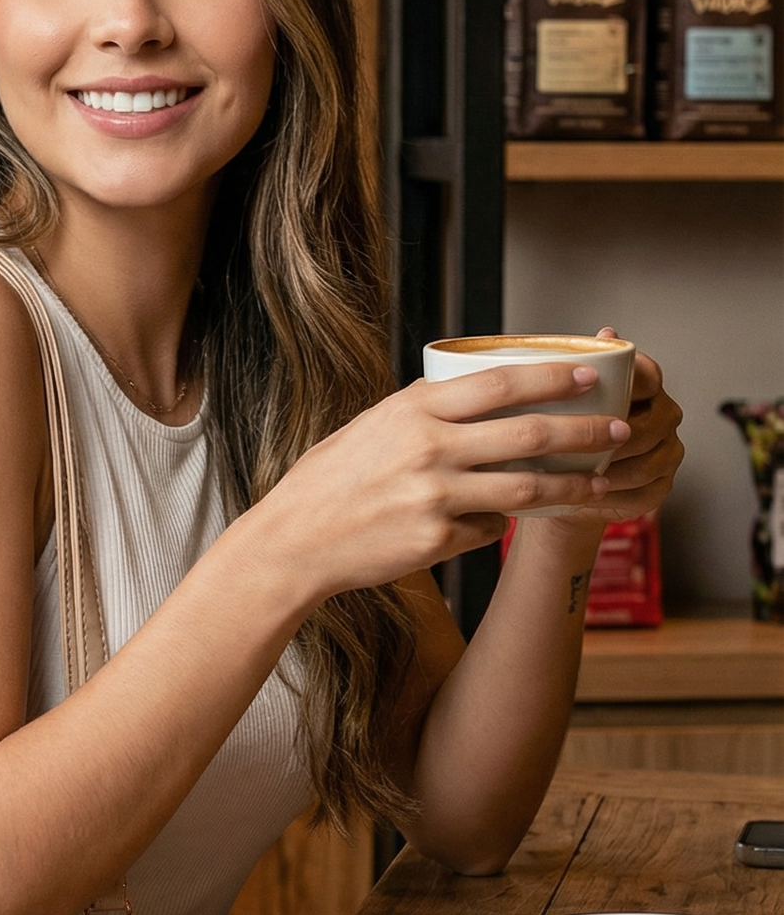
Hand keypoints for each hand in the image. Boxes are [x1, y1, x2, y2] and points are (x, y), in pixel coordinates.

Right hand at [270, 359, 633, 601]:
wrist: (295, 540)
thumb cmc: (331, 479)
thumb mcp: (374, 425)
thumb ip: (426, 410)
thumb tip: (479, 391)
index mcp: (415, 411)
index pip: (502, 384)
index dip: (554, 378)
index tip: (592, 374)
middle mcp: (430, 450)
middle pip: (529, 435)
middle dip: (584, 432)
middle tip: (619, 429)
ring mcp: (436, 497)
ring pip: (526, 489)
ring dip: (573, 487)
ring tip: (602, 484)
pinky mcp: (438, 540)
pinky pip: (489, 529)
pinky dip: (499, 524)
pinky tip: (493, 523)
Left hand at [561, 329, 682, 522]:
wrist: (563, 481)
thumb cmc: (566, 431)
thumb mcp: (565, 396)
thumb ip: (584, 364)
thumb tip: (607, 334)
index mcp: (647, 385)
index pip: (649, 376)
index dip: (627, 384)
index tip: (590, 393)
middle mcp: (664, 416)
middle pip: (648, 425)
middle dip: (608, 438)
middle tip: (570, 444)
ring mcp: (667, 453)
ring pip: (644, 463)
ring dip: (607, 470)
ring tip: (574, 473)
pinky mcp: (660, 488)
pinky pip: (641, 493)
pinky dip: (611, 495)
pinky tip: (587, 493)